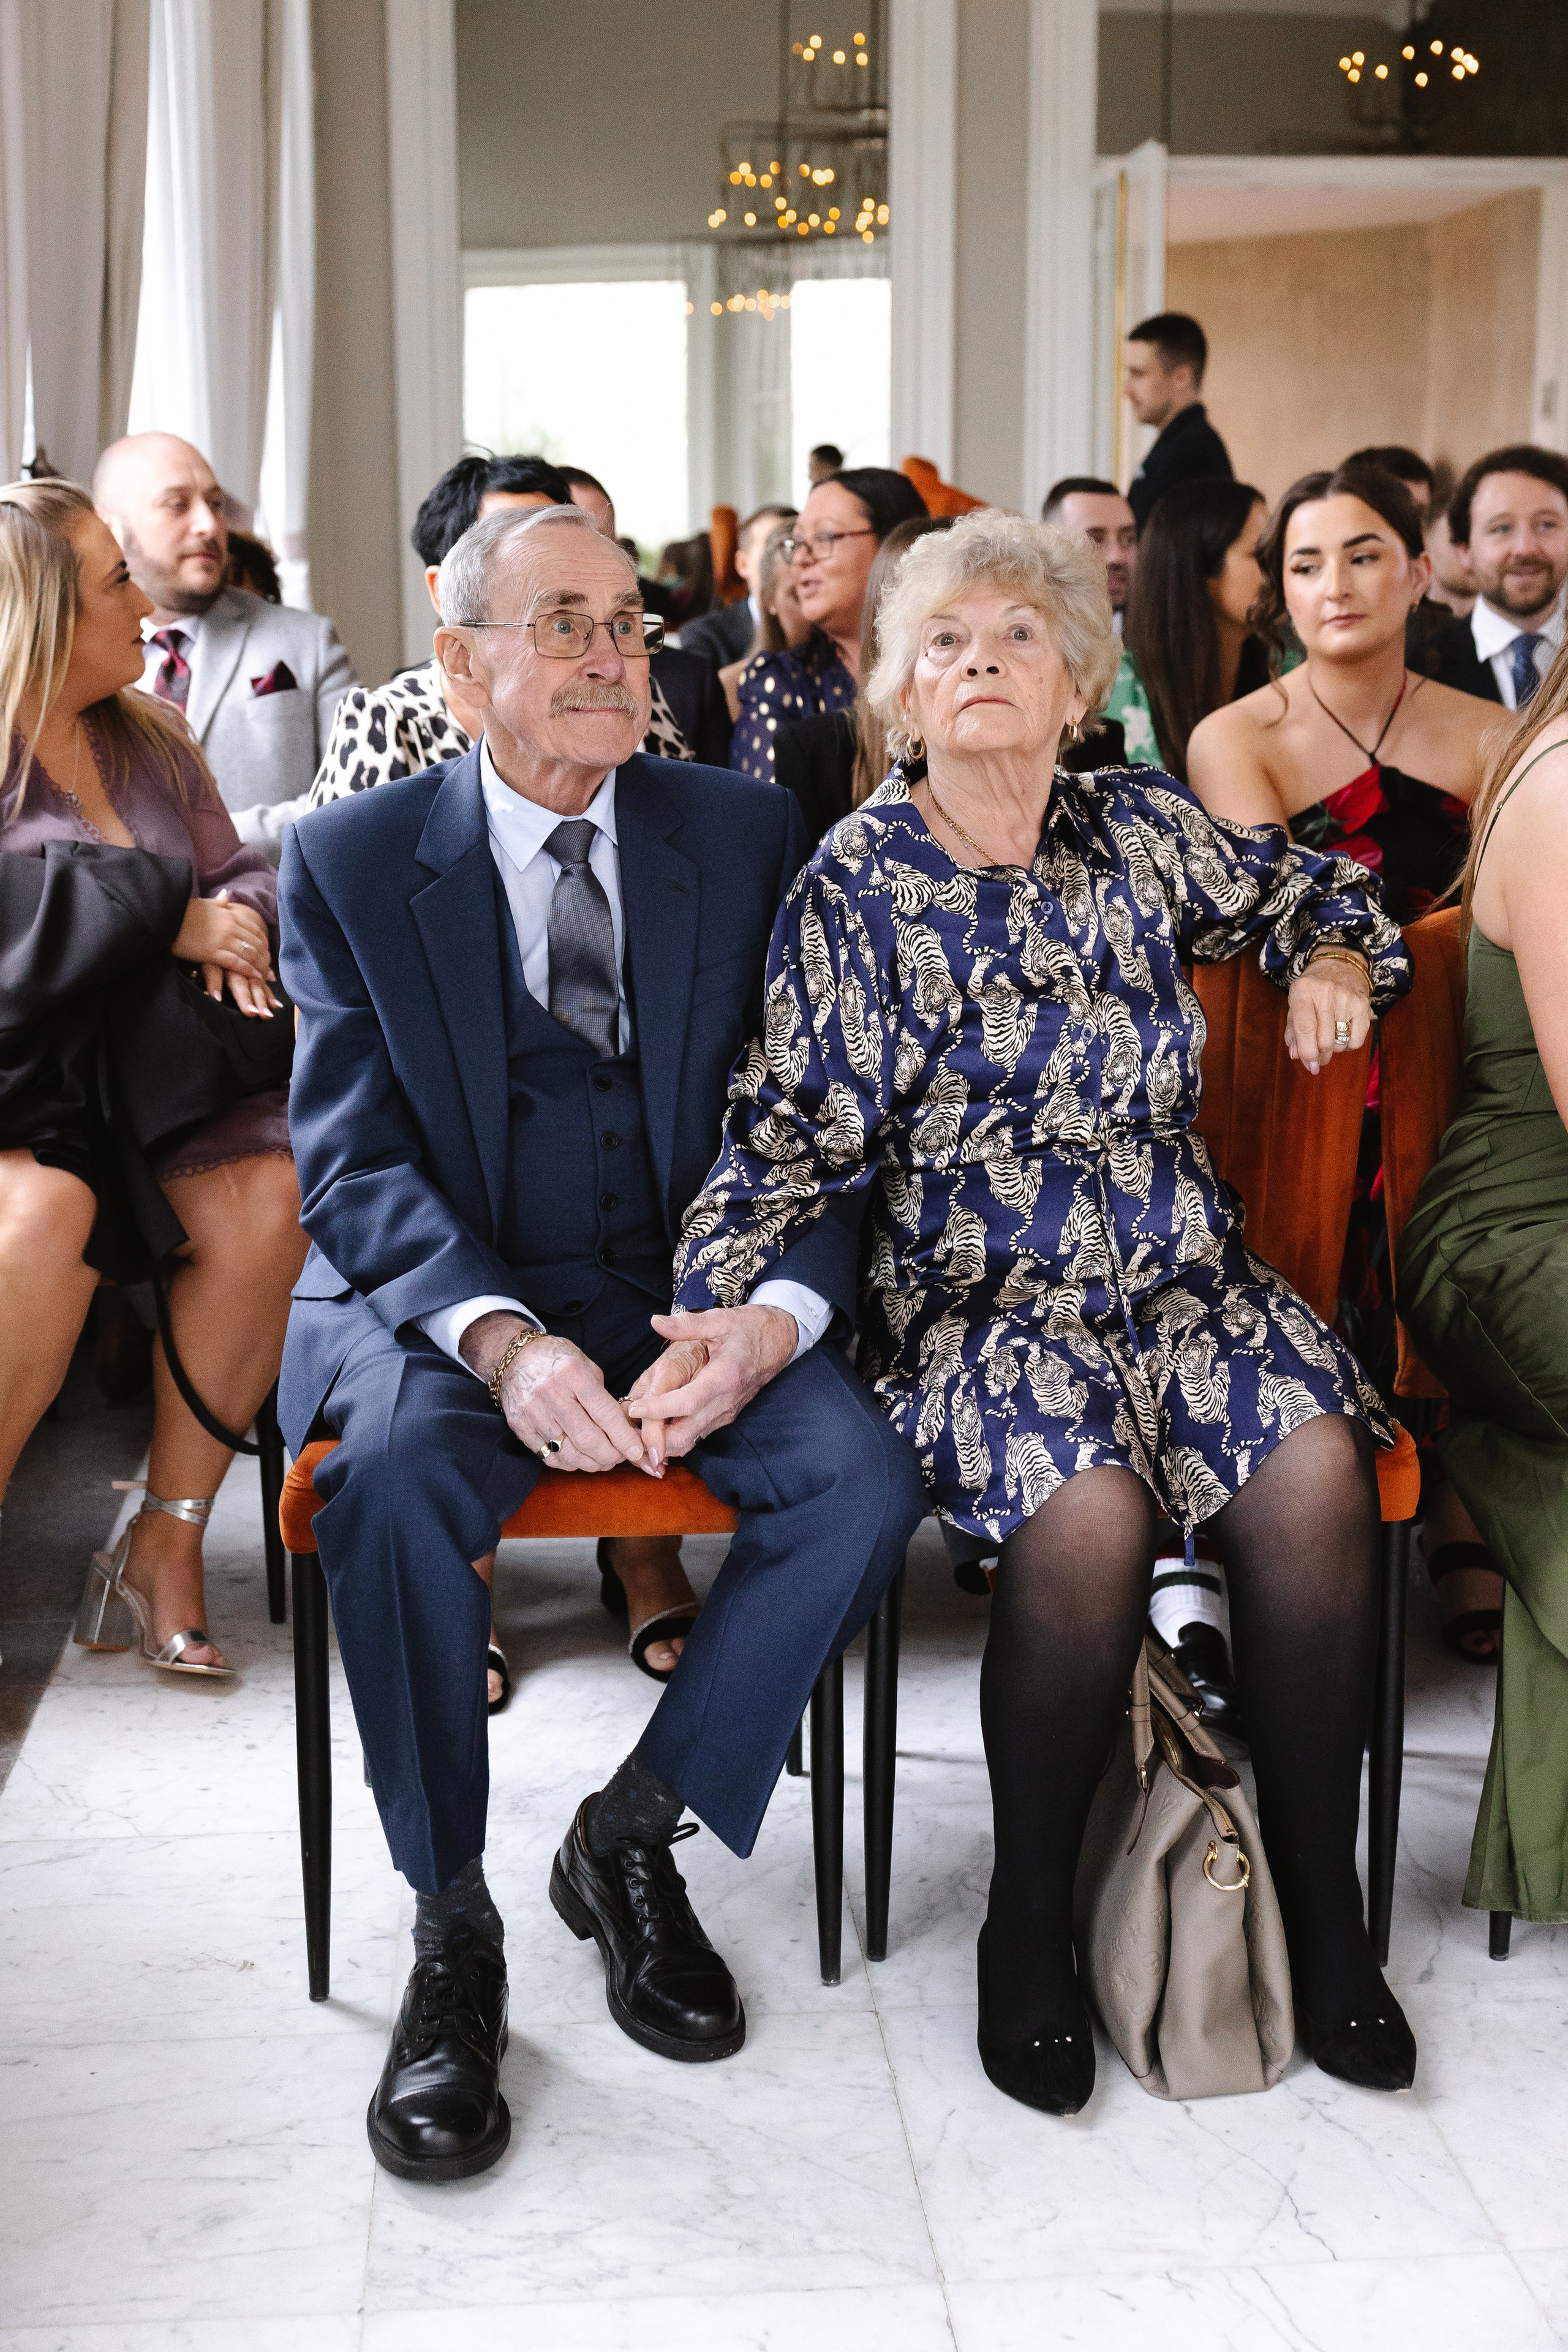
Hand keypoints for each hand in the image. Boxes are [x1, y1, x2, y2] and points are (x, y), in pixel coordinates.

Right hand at [172, 888, 279, 1018]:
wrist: (165, 916)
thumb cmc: (182, 911)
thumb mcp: (203, 903)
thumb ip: (218, 902)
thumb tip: (226, 895)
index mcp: (229, 914)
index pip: (254, 930)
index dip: (264, 943)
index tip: (268, 952)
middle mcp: (230, 926)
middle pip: (256, 943)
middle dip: (265, 957)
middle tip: (270, 969)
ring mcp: (222, 939)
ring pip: (250, 953)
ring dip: (261, 966)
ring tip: (266, 976)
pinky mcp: (212, 952)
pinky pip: (236, 962)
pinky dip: (248, 970)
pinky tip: (255, 976)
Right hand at [459, 1311, 653, 1474]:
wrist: (514, 1358)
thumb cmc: (557, 1360)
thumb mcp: (586, 1365)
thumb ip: (603, 1397)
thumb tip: (626, 1430)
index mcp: (573, 1374)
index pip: (605, 1413)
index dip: (624, 1437)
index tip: (637, 1451)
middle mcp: (551, 1393)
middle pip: (588, 1438)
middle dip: (610, 1455)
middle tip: (621, 1458)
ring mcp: (532, 1412)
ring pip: (569, 1453)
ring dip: (592, 1463)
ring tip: (603, 1461)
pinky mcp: (520, 1427)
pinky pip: (549, 1456)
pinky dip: (570, 1463)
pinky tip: (580, 1459)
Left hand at [625, 1305, 797, 1463]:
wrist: (780, 1339)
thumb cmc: (750, 1328)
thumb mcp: (720, 1319)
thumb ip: (686, 1324)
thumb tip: (656, 1321)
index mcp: (724, 1377)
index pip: (687, 1402)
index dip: (659, 1410)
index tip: (634, 1409)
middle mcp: (725, 1402)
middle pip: (686, 1434)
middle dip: (655, 1440)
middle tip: (625, 1433)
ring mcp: (726, 1413)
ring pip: (690, 1441)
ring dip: (662, 1442)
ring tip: (633, 1434)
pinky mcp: (725, 1416)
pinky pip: (697, 1434)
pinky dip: (675, 1437)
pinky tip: (654, 1429)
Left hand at [1286, 957, 1371, 1075]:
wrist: (1339, 965)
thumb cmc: (1312, 991)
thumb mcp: (1295, 1005)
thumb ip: (1293, 1032)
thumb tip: (1296, 1056)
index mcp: (1303, 991)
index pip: (1305, 1027)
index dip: (1307, 1051)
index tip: (1309, 1065)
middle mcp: (1325, 993)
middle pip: (1324, 1039)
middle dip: (1320, 1056)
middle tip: (1318, 1059)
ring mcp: (1346, 998)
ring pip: (1339, 1042)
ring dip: (1333, 1050)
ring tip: (1329, 1041)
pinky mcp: (1363, 1004)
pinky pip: (1356, 1041)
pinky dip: (1348, 1046)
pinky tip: (1343, 1035)